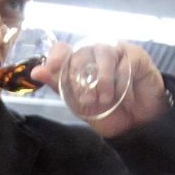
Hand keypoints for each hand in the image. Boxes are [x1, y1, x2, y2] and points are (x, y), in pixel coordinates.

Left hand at [35, 40, 168, 136]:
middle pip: (82, 50)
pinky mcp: (136, 56)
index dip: (56, 55)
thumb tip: (35, 72)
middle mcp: (96, 54)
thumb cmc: (109, 112)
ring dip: (102, 77)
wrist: (139, 125)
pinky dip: (121, 80)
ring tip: (105, 99)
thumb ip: (60, 86)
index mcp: (79, 63)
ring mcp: (116, 52)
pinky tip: (122, 96)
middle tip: (86, 100)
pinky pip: (124, 60)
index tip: (52, 68)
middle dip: (81, 76)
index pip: (63, 49)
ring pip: (103, 52)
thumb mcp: (80, 104)